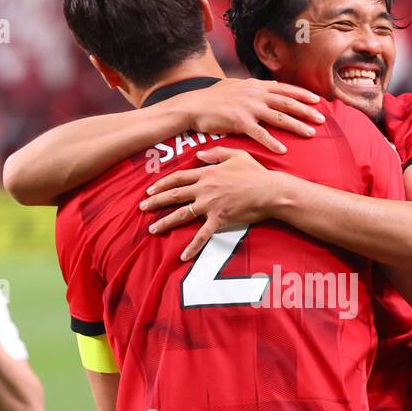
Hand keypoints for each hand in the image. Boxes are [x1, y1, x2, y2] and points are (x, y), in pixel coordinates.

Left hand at [139, 147, 289, 260]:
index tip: (150, 189)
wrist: (270, 191)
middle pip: (174, 195)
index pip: (178, 177)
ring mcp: (210, 206)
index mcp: (207, 173)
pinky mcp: (219, 220)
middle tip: (142, 207)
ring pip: (181, 215)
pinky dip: (192, 247)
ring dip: (164, 222)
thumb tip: (199, 154)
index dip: (162, 183)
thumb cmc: (256, 173)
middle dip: (155, 201)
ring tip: (151, 229)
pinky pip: (202, 236)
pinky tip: (182, 256)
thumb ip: (216, 153)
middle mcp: (204, 189)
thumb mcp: (236, 155)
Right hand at [174, 79, 324, 154]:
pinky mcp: (239, 122)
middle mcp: (255, 94)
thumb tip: (262, 88)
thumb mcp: (234, 86)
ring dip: (297, 125)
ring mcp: (248, 107)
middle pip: (287, 102)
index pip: (284, 88)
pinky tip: (283, 150)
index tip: (317, 100)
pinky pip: (260, 134)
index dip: (302, 94)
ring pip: (279, 117)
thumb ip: (250, 88)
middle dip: (307, 110)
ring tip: (311, 133)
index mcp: (255, 85)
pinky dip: (273, 142)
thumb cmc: (211, 98)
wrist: (192, 106)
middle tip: (322, 118)